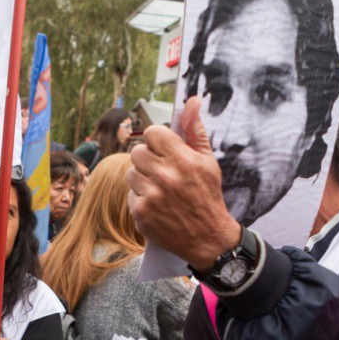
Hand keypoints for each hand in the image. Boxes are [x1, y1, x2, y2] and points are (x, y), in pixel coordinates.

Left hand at [127, 96, 240, 272]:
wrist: (208, 238)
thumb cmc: (208, 196)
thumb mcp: (207, 161)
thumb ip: (195, 130)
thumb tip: (191, 100)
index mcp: (183, 160)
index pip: (152, 133)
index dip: (157, 140)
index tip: (165, 150)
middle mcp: (165, 176)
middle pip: (137, 152)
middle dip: (149, 159)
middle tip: (163, 171)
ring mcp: (150, 196)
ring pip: (130, 172)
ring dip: (142, 179)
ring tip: (160, 188)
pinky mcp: (140, 213)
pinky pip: (130, 194)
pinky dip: (141, 198)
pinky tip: (157, 204)